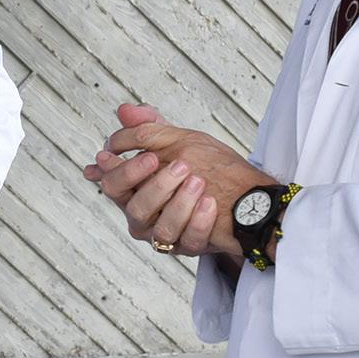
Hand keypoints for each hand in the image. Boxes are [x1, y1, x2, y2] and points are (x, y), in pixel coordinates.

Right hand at [83, 103, 274, 259]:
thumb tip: (124, 110)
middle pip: (135, 208)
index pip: (113, 185)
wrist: (245, 192)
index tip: (151, 156)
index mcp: (133, 190)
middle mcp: (143, 216)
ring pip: (161, 229)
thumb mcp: (178, 140)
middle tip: (181, 165)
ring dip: (181, 203)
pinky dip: (199, 222)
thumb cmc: (206, 167)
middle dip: (157, 187)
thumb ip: (149, 127)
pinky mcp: (188, 246)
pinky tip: (210, 204)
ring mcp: (165, 234)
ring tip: (199, 182)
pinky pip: (188, 241)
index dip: (126, 172)